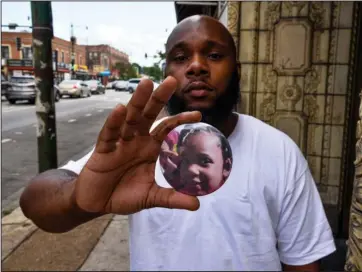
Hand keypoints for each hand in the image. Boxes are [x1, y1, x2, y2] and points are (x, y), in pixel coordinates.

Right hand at [74, 76, 201, 214]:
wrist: (97, 203)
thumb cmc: (124, 195)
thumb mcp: (151, 197)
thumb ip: (172, 198)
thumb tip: (197, 204)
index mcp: (149, 148)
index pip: (167, 129)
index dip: (180, 120)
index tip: (198, 114)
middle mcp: (136, 140)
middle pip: (149, 115)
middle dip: (159, 98)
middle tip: (172, 81)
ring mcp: (119, 142)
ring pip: (129, 118)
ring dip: (137, 101)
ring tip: (147, 83)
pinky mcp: (103, 149)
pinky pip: (109, 134)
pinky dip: (113, 122)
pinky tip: (119, 109)